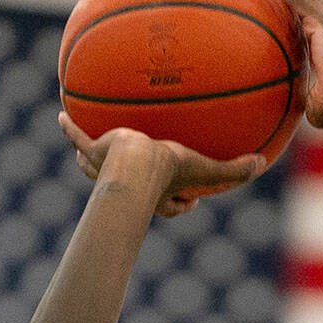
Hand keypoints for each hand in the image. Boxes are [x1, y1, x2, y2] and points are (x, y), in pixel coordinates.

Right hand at [58, 112, 263, 216]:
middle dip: (134, 186)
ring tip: (85, 151)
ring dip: (90, 162)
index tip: (191, 200)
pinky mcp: (93, 151)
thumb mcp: (205, 169)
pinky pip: (78, 138)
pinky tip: (61, 116)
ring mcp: (106, 166)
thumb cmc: (169, 170)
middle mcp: (127, 182)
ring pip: (95, 167)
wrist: (135, 163)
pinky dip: (70, 129)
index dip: (180, 205)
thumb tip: (261, 164)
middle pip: (128, 187)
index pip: (169, 205)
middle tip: (139, 174)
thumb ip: (234, 170)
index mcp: (156, 192)